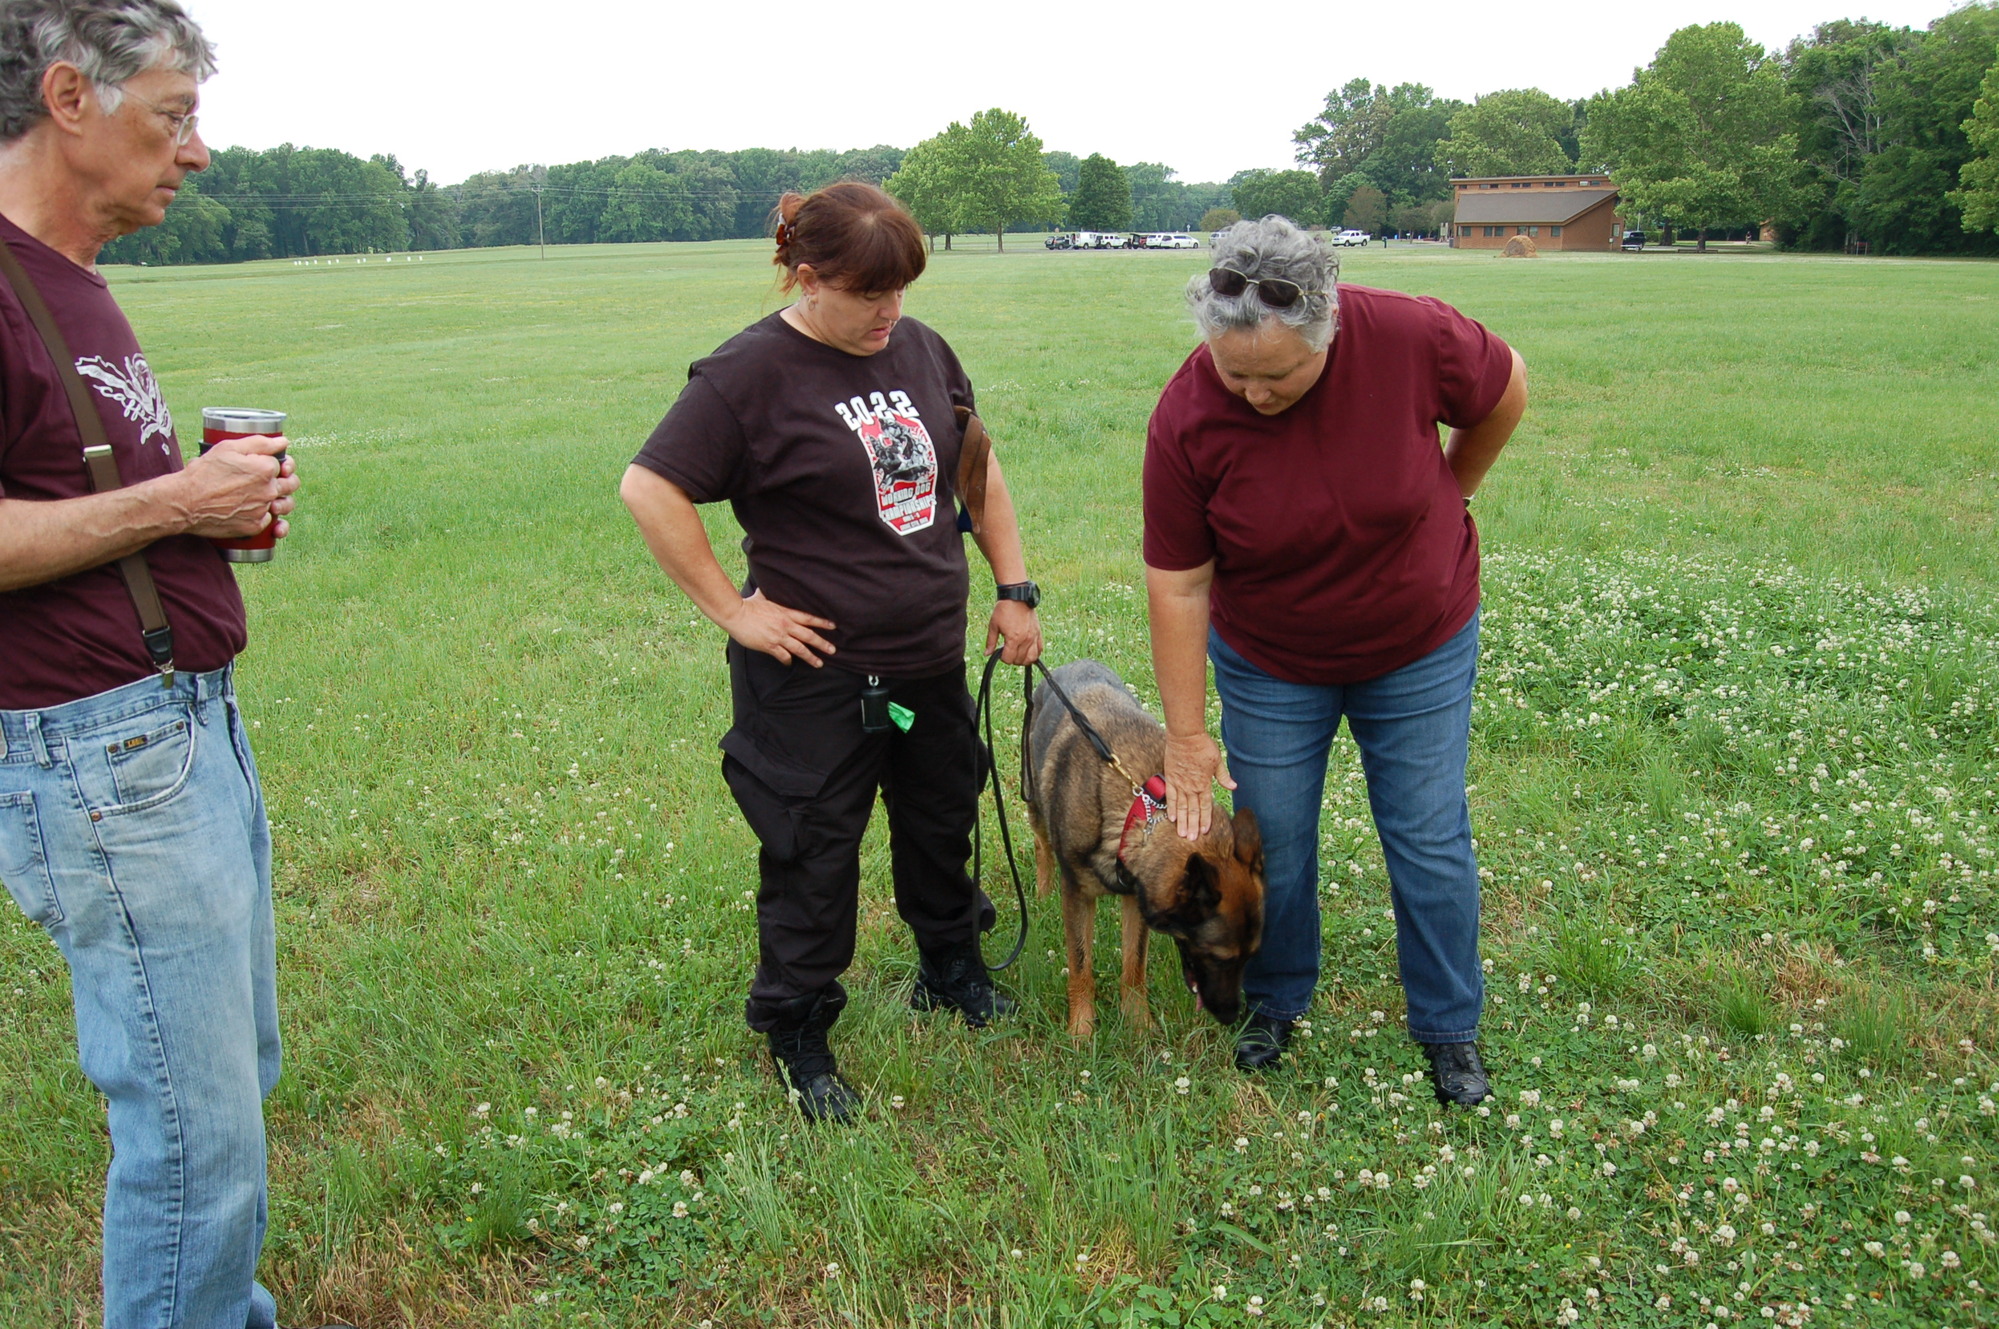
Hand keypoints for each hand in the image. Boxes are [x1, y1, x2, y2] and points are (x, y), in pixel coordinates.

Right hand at [176, 433, 297, 538]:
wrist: (184, 502)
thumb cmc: (203, 473)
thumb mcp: (228, 448)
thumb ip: (260, 443)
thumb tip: (283, 441)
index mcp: (265, 469)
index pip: (282, 464)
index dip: (274, 463)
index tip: (265, 464)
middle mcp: (269, 491)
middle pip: (290, 484)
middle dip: (286, 480)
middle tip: (270, 479)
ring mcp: (262, 510)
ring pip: (285, 505)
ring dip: (282, 501)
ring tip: (269, 497)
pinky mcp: (254, 527)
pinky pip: (268, 522)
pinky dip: (265, 518)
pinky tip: (257, 513)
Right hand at [724, 590, 836, 665]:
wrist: (736, 613)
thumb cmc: (748, 604)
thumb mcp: (763, 596)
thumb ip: (769, 593)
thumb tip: (766, 585)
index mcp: (786, 613)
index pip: (809, 618)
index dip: (822, 622)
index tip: (833, 626)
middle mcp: (786, 625)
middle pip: (809, 636)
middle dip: (822, 644)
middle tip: (833, 650)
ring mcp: (778, 636)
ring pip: (800, 649)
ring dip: (810, 657)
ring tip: (819, 663)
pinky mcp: (769, 646)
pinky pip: (783, 656)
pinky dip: (788, 661)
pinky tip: (790, 663)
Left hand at [986, 601, 1041, 664]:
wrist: (1017, 597)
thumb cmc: (1004, 610)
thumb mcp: (993, 626)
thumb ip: (990, 642)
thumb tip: (987, 654)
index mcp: (1013, 638)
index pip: (1009, 659)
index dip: (1003, 658)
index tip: (1001, 652)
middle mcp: (1025, 639)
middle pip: (1020, 660)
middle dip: (1012, 659)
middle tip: (1008, 652)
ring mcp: (1033, 637)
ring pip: (1032, 658)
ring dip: (1024, 660)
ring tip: (1018, 654)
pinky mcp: (1038, 633)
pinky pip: (1040, 649)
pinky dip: (1034, 653)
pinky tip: (1028, 651)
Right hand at [1163, 729, 1234, 840]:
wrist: (1185, 736)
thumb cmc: (1203, 746)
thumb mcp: (1217, 761)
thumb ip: (1223, 776)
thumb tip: (1234, 786)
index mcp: (1204, 783)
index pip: (1205, 806)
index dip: (1205, 819)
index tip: (1204, 831)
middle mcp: (1191, 787)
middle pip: (1192, 810)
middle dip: (1193, 825)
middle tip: (1192, 839)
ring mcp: (1179, 784)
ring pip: (1181, 807)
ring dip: (1182, 821)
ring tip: (1182, 834)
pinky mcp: (1170, 778)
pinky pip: (1170, 797)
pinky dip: (1171, 808)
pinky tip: (1172, 818)